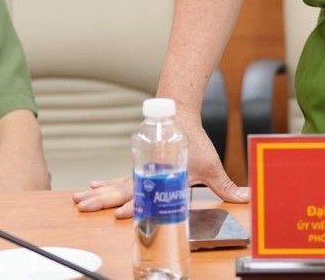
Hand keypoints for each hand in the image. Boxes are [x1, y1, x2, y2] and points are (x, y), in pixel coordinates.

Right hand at [71, 109, 248, 217]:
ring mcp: (140, 169)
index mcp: (163, 176)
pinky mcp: (138, 166)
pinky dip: (104, 184)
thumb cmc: (193, 140)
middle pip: (122, 189)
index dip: (133, 205)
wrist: (177, 112)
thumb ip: (227, 187)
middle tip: (85, 208)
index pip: (146, 194)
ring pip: (115, 184)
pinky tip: (91, 189)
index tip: (119, 213)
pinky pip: (119, 178)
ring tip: (78, 202)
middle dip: (103, 200)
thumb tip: (247, 197)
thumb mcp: (212, 167)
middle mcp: (148, 173)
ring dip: (98, 194)